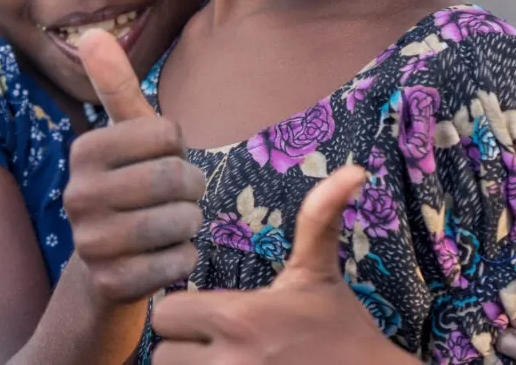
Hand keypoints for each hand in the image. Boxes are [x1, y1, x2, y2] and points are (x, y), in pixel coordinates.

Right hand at [63, 31, 207, 304]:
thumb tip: (92, 33)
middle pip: (175, 177)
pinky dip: (185, 259)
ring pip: (181, 220)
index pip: (168, 133)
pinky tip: (164, 258)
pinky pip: (180, 262)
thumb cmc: (128, 191)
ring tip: (170, 227)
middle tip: (178, 198)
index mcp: (84, 151)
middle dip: (191, 189)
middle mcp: (78, 195)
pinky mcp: (111, 285)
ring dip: (189, 225)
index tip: (160, 162)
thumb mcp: (125, 140)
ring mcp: (91, 243)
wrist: (103, 270)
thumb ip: (116, 87)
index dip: (179, 149)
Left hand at [151, 165, 410, 364]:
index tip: (205, 314)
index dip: (181, 314)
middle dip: (182, 349)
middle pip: (161, 355)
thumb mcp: (320, 275)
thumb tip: (353, 169)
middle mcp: (229, 361)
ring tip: (216, 361)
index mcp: (240, 318)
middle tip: (209, 344)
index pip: (166, 314)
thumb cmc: (341, 330)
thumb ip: (320, 219)